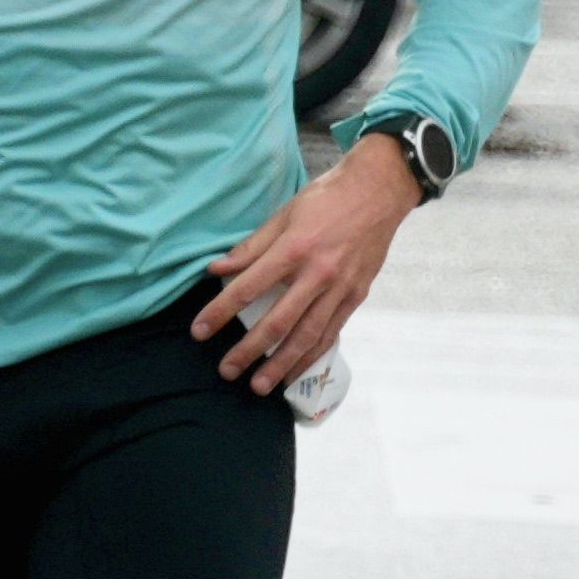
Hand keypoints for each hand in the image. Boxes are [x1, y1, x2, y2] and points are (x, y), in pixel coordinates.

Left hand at [194, 136, 419, 392]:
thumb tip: (217, 269)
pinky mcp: (356, 297)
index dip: (220, 312)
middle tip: (226, 371)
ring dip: (281, 364)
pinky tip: (294, 371)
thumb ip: (251, 247)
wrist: (379, 192)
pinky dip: (310, 356)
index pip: (248, 288)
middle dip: (249, 350)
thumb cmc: (327, 199)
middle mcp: (318, 274)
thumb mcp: (284, 214)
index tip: (199, 331)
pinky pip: (330, 333)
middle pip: (278, 322)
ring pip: (306, 336)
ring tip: (259, 386)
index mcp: (295, 248)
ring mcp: (340, 289)